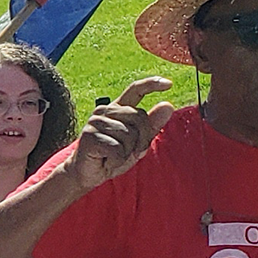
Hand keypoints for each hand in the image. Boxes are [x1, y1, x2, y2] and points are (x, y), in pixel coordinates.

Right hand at [62, 77, 176, 190]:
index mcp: (118, 108)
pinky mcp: (89, 136)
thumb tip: (167, 105)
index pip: (135, 90)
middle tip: (127, 151)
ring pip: (129, 135)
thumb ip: (151, 124)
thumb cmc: (113, 155)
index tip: (168, 84)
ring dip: (127, 152)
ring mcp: (95, 122)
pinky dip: (117, 160)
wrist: (89, 173)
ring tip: (114, 156)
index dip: (151, 84)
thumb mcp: (138, 141)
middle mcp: (105, 111)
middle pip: (139, 117)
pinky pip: (117, 149)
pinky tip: (107, 160)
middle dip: (141, 139)